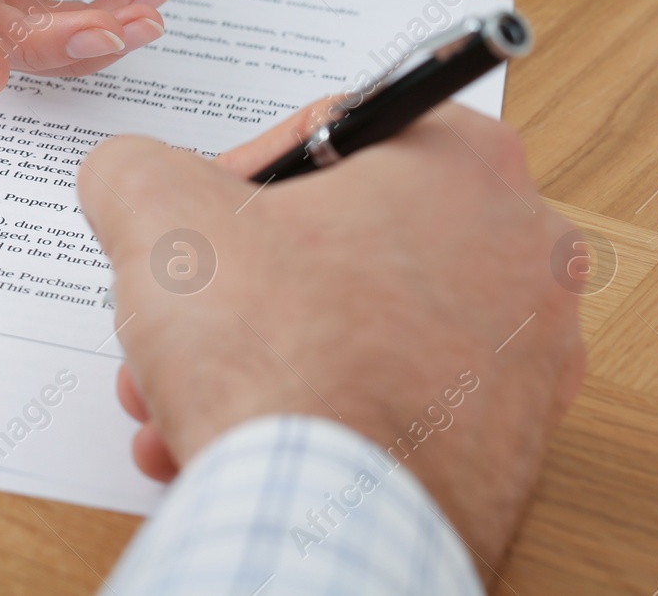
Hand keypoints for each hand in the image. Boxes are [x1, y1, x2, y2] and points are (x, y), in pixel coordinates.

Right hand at [79, 101, 584, 570]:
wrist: (327, 519)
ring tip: (178, 394)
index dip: (236, 178)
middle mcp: (522, 256)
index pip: (330, 138)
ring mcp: (525, 361)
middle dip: (237, 288)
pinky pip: (385, 407)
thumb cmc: (277, 353)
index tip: (196, 223)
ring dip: (255, 357)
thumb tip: (132, 176)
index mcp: (467, 164)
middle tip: (181, 316)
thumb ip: (135, 165)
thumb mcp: (160, 211)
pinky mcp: (506, 450)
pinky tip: (229, 443)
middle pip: (339, 244)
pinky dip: (307, 417)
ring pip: (355, 332)